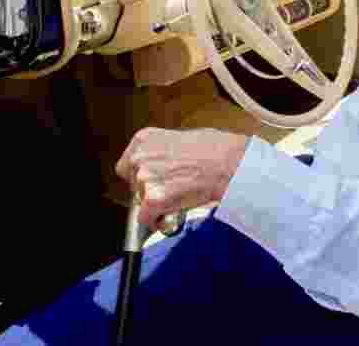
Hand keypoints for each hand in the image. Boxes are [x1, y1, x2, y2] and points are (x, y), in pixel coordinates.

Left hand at [116, 128, 247, 227]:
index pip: (127, 166)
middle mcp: (139, 157)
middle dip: (149, 190)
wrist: (231, 163)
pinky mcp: (152, 199)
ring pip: (140, 202)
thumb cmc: (216, 150)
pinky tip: (175, 211)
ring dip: (157, 205)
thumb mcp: (180, 140)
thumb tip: (159, 167)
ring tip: (181, 196)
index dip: (140, 177)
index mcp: (144, 139)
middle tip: (173, 189)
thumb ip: (162, 153)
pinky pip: (146, 218)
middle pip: (133, 184)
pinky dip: (159, 220)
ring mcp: (144, 178)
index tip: (153, 182)